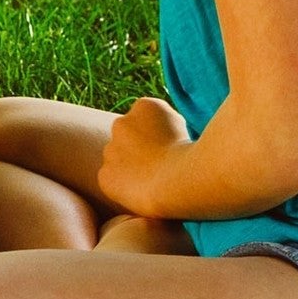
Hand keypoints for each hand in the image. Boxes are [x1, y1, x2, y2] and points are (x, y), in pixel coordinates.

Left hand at [97, 96, 192, 217]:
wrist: (179, 181)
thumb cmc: (192, 155)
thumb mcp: (187, 128)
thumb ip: (167, 124)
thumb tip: (159, 132)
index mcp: (145, 107)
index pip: (146, 119)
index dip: (159, 136)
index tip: (171, 148)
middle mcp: (121, 123)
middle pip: (128, 137)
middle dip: (139, 149)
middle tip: (159, 165)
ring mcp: (110, 150)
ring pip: (118, 159)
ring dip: (130, 167)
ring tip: (153, 180)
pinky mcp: (105, 175)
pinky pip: (113, 181)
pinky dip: (124, 187)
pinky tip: (142, 192)